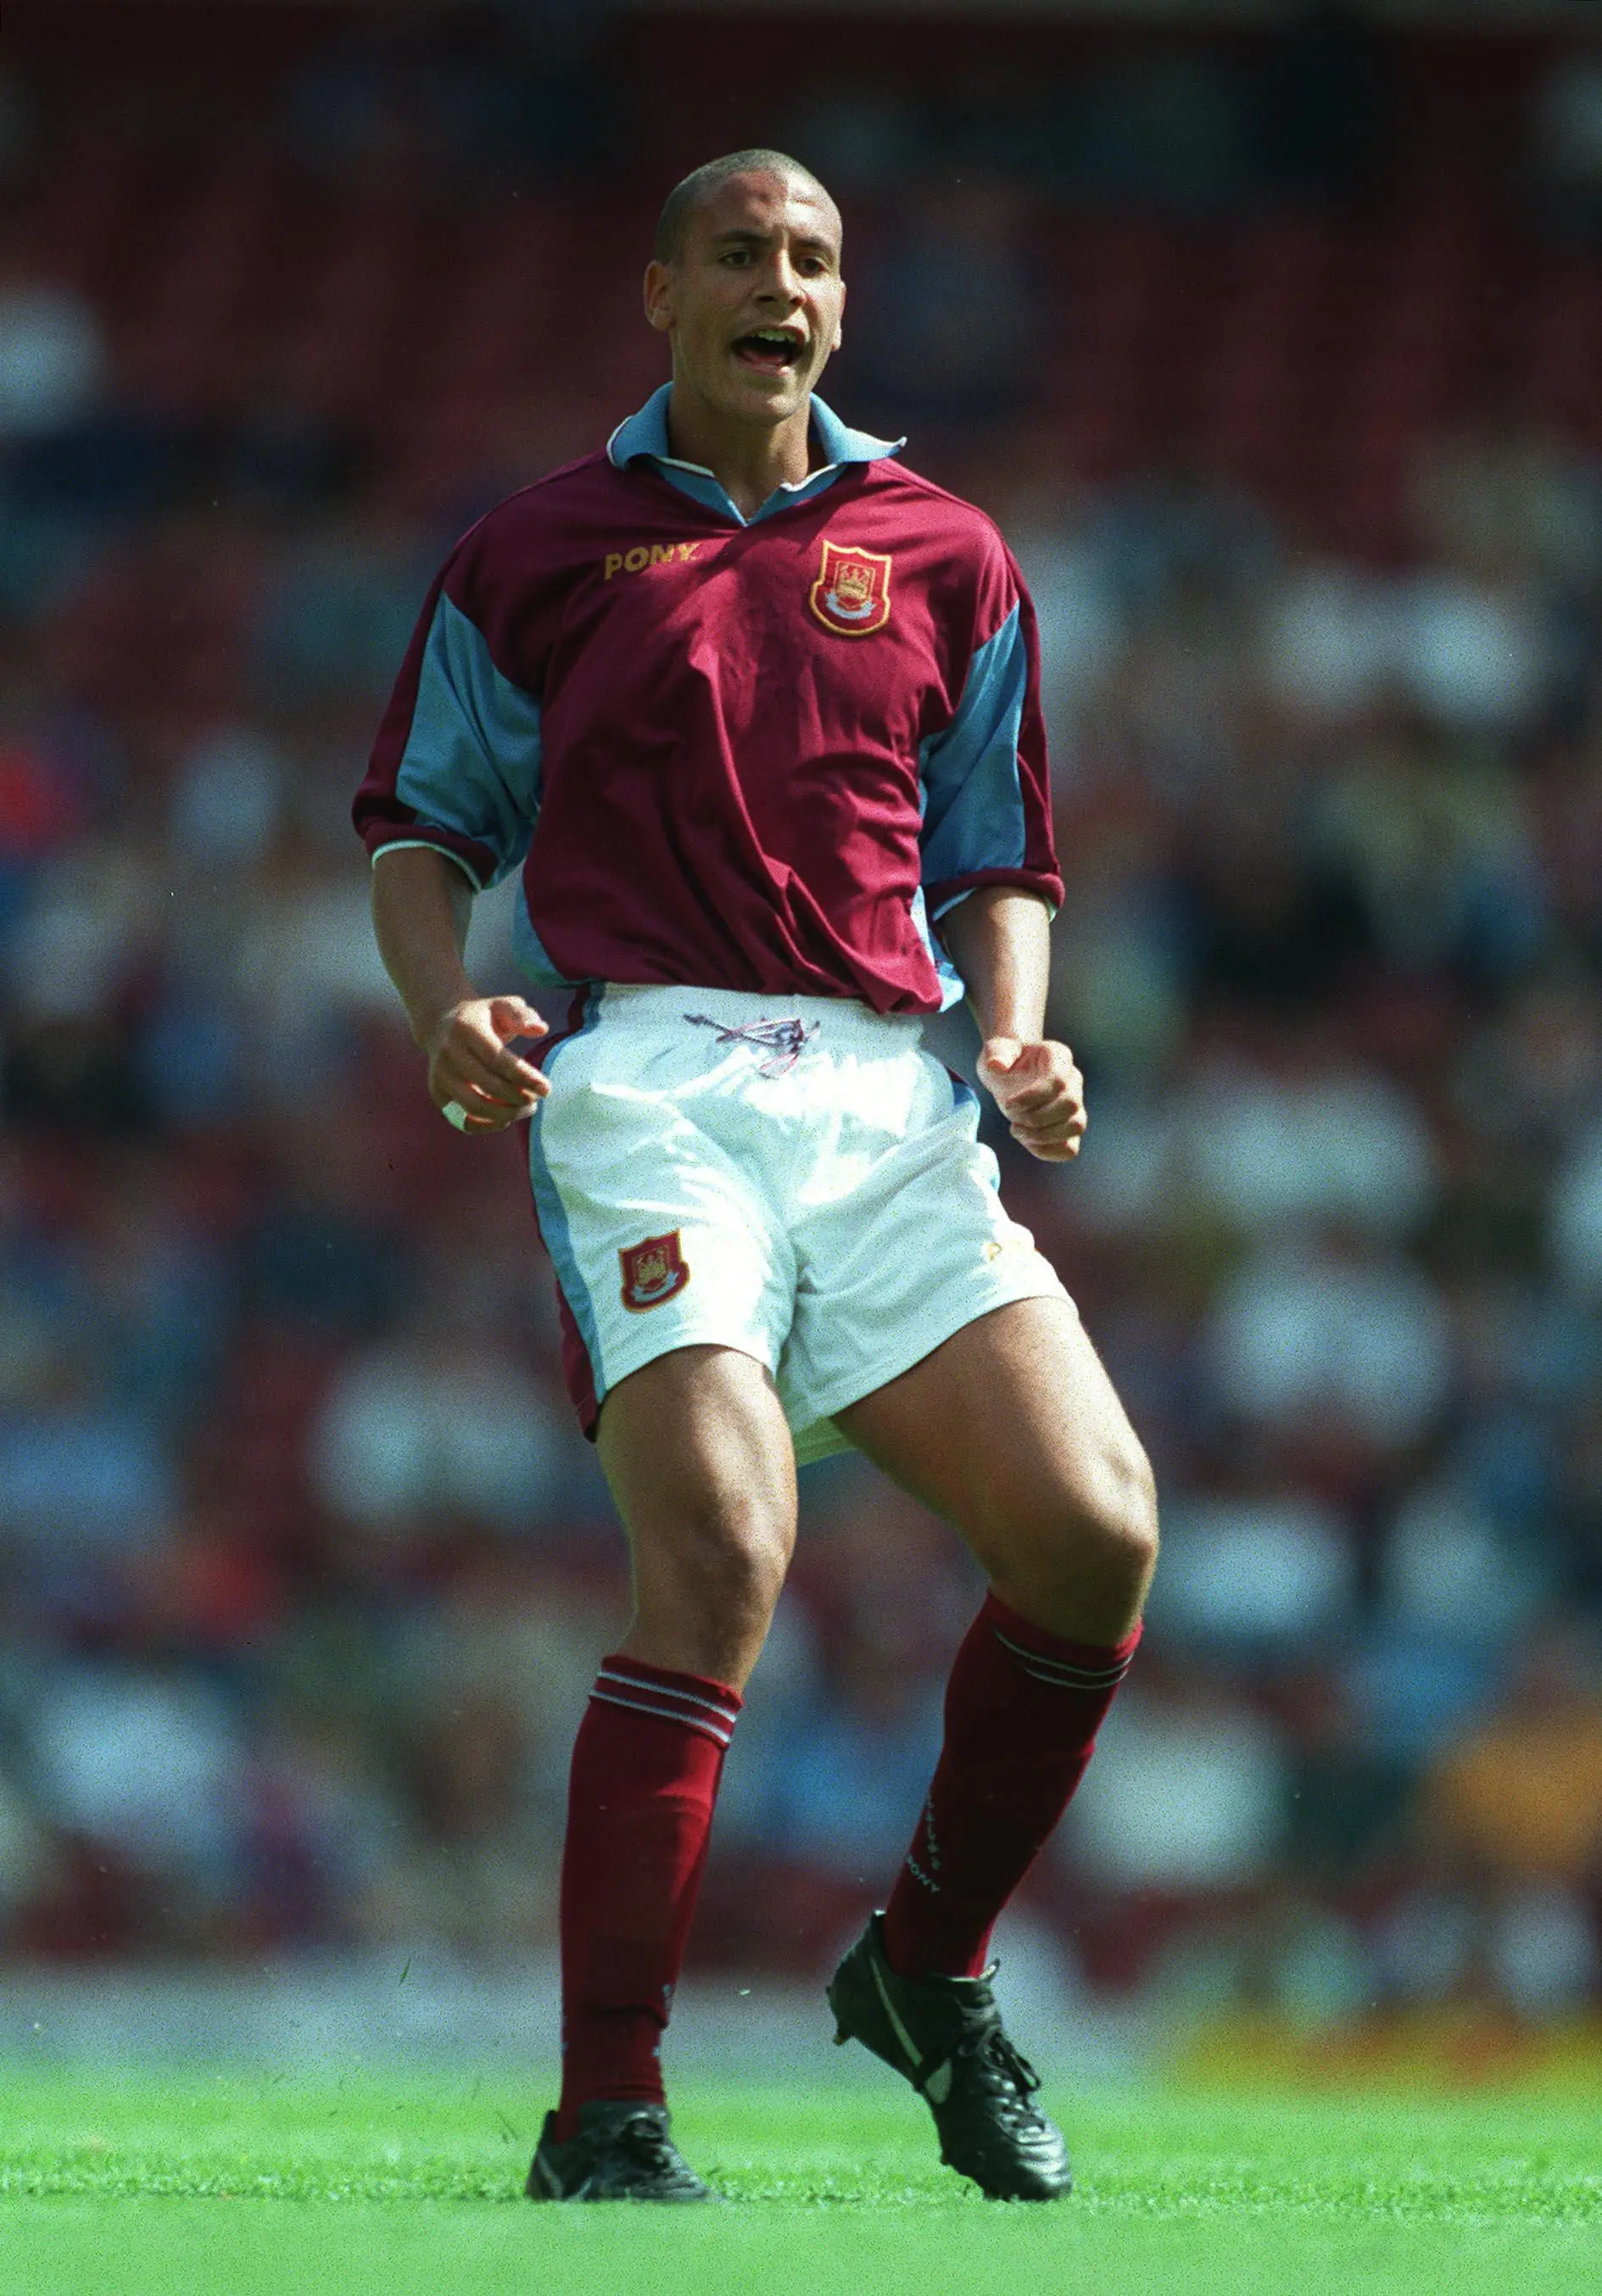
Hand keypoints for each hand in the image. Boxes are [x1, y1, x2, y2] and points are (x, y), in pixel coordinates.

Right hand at [423, 995, 550, 1132]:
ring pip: (474, 1106)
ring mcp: (440, 1075)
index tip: (546, 1088)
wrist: (441, 1025)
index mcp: (466, 1029)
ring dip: (506, 1114)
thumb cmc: (482, 1017)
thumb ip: (523, 1015)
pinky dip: (487, 1125)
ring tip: (526, 1109)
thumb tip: (540, 1029)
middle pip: (488, 1085)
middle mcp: (448, 1053)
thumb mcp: (502, 1005)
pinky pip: (462, 1120)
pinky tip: (506, 1118)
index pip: (497, 1059)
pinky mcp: (438, 1094)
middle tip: (537, 1099)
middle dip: (519, 1098)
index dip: (524, 1077)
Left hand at [977, 1036, 1086, 1161]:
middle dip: (1036, 1118)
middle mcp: (1073, 1080)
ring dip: (1042, 1136)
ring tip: (1017, 1130)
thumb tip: (998, 1065)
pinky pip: (1070, 1148)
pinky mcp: (1068, 1128)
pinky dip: (1048, 1151)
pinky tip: (1027, 1142)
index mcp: (1058, 1057)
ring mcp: (1076, 1105)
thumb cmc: (1006, 1061)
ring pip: (1076, 1127)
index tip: (1008, 1104)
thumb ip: (997, 1053)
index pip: (1058, 1081)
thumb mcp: (996, 1049)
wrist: (1011, 1074)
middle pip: (1070, 1105)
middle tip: (1012, 1119)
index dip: (1032, 1097)